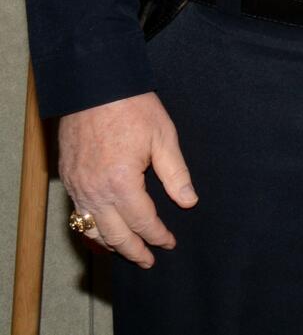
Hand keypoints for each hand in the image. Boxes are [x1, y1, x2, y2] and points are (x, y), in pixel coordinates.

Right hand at [56, 92, 196, 266]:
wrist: (94, 87)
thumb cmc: (132, 108)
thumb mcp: (164, 137)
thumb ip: (176, 174)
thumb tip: (188, 202)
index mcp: (122, 182)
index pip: (143, 222)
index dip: (158, 236)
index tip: (170, 243)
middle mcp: (95, 191)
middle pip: (115, 234)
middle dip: (134, 250)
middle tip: (149, 260)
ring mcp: (77, 187)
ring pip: (92, 229)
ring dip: (111, 244)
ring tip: (128, 251)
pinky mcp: (68, 179)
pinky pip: (78, 214)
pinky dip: (90, 229)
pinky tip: (102, 231)